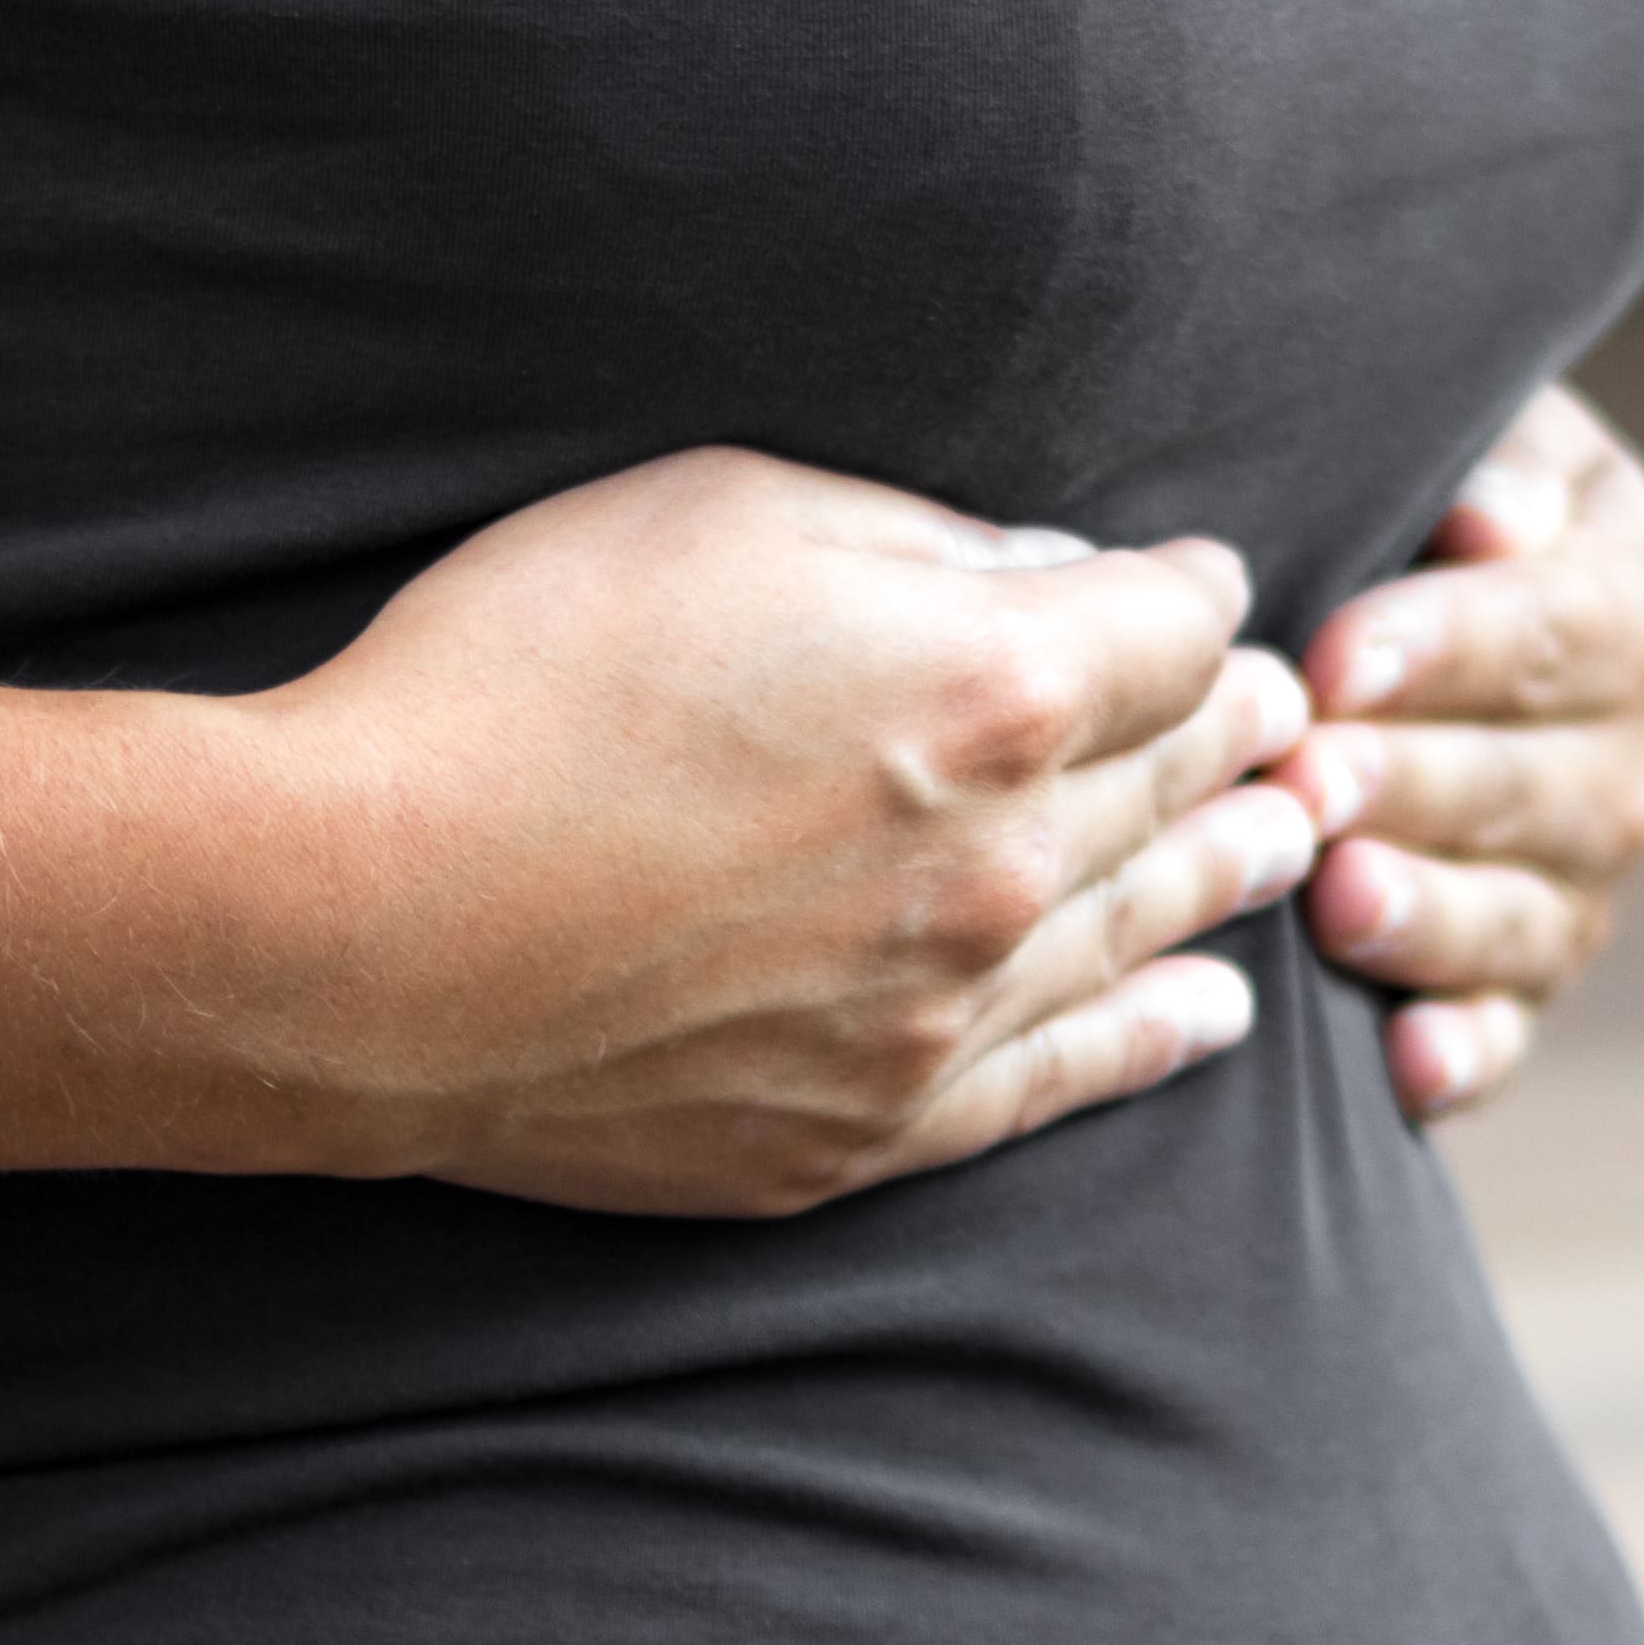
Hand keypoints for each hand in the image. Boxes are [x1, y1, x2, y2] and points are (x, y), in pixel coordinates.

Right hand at [247, 448, 1315, 1216]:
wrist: (354, 930)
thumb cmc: (510, 680)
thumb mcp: (716, 514)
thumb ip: (919, 538)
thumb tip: (1051, 571)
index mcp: (997, 687)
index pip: (1181, 625)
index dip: (1197, 593)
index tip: (1193, 588)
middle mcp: (1011, 861)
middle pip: (1186, 778)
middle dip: (1240, 731)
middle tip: (1284, 712)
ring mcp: (947, 1012)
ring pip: (1151, 929)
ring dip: (1229, 874)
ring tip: (1289, 838)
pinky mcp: (872, 1129)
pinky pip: (1064, 1081)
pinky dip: (1156, 1037)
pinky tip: (1213, 1014)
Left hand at [1280, 384, 1643, 1121]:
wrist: (1349, 607)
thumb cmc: (1375, 498)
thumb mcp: (1437, 436)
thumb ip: (1485, 459)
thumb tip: (1498, 521)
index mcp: (1612, 590)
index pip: (1560, 626)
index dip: (1450, 646)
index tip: (1338, 659)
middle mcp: (1619, 745)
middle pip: (1538, 778)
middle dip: (1415, 784)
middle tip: (1306, 786)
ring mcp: (1577, 872)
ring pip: (1527, 911)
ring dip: (1435, 915)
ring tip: (1338, 904)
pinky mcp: (1520, 974)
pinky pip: (1508, 1027)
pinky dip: (1464, 1051)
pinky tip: (1406, 1068)